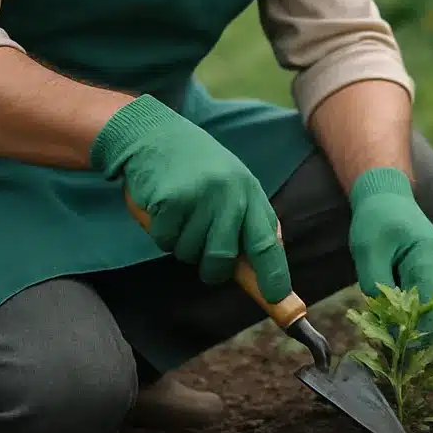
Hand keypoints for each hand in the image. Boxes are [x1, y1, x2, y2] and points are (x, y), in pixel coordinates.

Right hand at [90, 94, 291, 302]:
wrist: (154, 132)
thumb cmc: (194, 163)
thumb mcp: (230, 180)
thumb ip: (248, 216)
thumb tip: (270, 257)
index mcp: (248, 190)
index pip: (267, 241)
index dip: (273, 275)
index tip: (278, 300)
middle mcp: (229, 193)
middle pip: (223, 260)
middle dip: (211, 270)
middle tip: (203, 259)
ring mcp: (200, 196)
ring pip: (189, 253)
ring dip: (180, 243)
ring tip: (180, 212)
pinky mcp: (171, 200)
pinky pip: (165, 240)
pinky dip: (160, 232)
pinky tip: (161, 206)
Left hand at [348, 167, 432, 340]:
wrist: (387, 197)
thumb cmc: (376, 220)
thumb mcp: (367, 249)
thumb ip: (376, 284)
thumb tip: (385, 319)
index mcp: (430, 256)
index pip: (429, 303)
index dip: (416, 330)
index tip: (397, 350)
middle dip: (414, 333)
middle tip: (390, 353)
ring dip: (413, 326)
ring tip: (388, 341)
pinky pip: (428, 304)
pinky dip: (413, 315)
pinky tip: (393, 324)